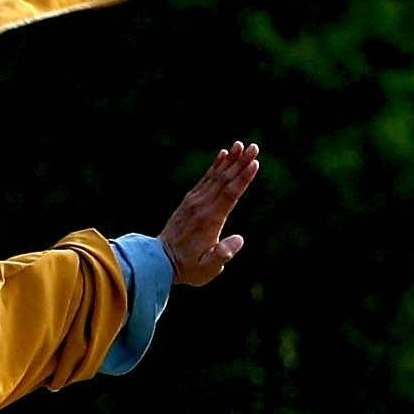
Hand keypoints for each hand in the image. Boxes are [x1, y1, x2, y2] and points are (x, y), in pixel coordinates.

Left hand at [159, 140, 258, 286]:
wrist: (159, 261)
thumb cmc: (187, 267)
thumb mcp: (207, 268)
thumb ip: (223, 254)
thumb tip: (239, 240)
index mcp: (209, 220)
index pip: (229, 194)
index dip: (243, 178)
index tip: (254, 163)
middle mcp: (201, 206)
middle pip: (224, 180)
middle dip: (240, 162)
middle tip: (254, 147)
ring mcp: (194, 202)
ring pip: (215, 176)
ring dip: (229, 160)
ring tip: (240, 145)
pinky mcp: (189, 201)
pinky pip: (204, 179)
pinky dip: (214, 166)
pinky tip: (222, 155)